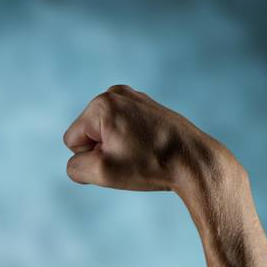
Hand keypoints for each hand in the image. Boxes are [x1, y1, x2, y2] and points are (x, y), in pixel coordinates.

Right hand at [62, 85, 231, 192]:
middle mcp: (115, 93)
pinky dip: (130, 141)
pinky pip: (122, 129)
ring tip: (141, 152)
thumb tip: (80, 159)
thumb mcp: (101, 173)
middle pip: (88, 133)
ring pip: (105, 133)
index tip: (118, 159)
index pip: (72, 141)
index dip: (90, 158)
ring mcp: (133, 96)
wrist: (193, 160)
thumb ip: (75, 167)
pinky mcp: (146, 105)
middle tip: (131, 157)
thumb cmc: (149, 165)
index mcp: (101, 104)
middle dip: (104, 150)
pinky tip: (149, 146)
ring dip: (117, 147)